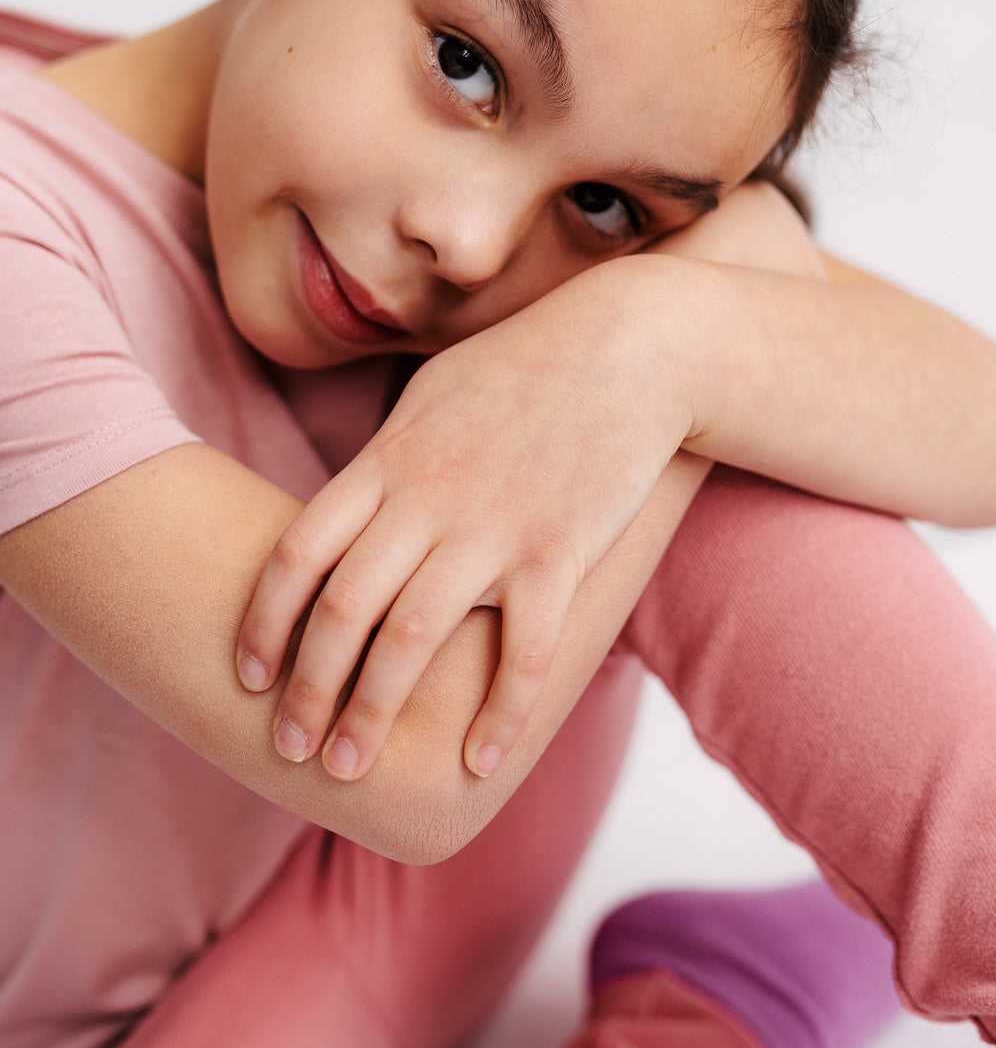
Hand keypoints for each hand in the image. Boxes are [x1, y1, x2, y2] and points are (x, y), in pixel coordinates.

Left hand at [236, 261, 690, 781]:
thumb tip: (342, 514)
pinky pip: (523, 652)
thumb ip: (383, 462)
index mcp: (389, 460)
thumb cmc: (520, 367)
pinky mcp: (561, 552)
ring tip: (348, 770)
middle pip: (344, 611)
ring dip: (372, 716)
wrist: (626, 346)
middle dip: (307, 692)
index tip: (248, 676)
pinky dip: (500, 716)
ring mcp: (494, 527)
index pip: (297, 552)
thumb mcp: (429, 396)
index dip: (261, 622)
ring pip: (413, 640)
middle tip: (293, 748)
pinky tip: (480, 762)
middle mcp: (428, 498)